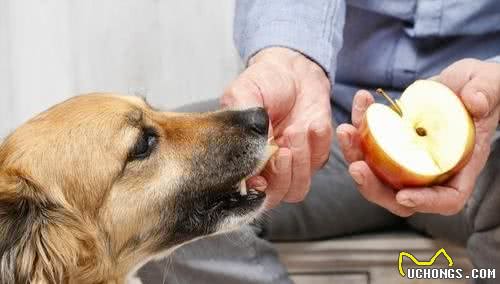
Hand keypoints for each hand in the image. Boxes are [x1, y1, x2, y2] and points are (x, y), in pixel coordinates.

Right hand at [221, 47, 331, 207]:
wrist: (292, 69)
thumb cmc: (263, 81)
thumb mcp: (242, 94)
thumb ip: (242, 123)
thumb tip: (253, 152)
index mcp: (243, 158)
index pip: (245, 190)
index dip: (252, 192)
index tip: (259, 179)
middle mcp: (266, 167)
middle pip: (274, 196)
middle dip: (281, 175)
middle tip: (283, 150)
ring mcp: (292, 164)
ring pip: (298, 188)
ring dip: (300, 162)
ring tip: (297, 129)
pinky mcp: (315, 154)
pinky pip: (320, 162)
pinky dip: (319, 144)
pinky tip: (314, 123)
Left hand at [336, 59, 499, 215]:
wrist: (461, 82)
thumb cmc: (483, 89)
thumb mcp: (491, 85)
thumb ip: (486, 93)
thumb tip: (475, 103)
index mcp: (459, 166)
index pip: (446, 199)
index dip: (425, 203)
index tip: (403, 196)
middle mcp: (429, 169)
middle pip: (398, 195)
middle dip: (373, 186)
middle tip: (356, 167)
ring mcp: (406, 158)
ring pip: (375, 171)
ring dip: (355, 154)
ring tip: (346, 131)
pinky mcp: (390, 141)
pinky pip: (368, 142)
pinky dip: (359, 125)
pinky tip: (360, 102)